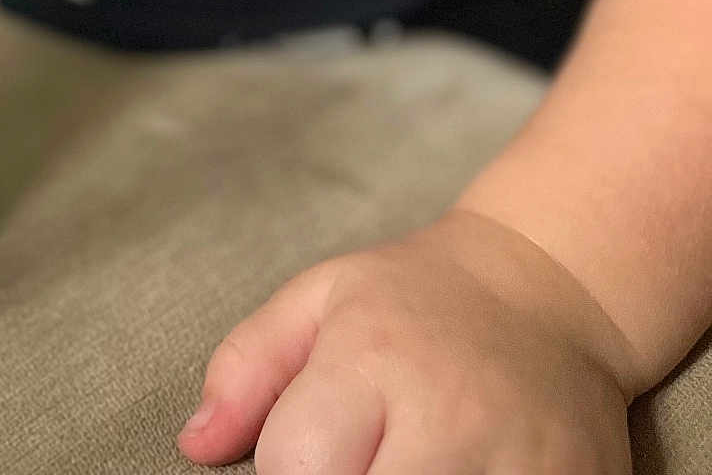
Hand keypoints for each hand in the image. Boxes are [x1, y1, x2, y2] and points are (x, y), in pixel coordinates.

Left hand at [178, 208, 635, 471]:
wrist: (552, 291)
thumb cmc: (417, 300)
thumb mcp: (319, 298)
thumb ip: (247, 367)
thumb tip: (195, 444)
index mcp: (374, 359)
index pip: (296, 465)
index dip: (286, 472)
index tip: (305, 454)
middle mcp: (451, 419)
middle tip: (351, 463)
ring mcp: (519, 468)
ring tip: (398, 463)